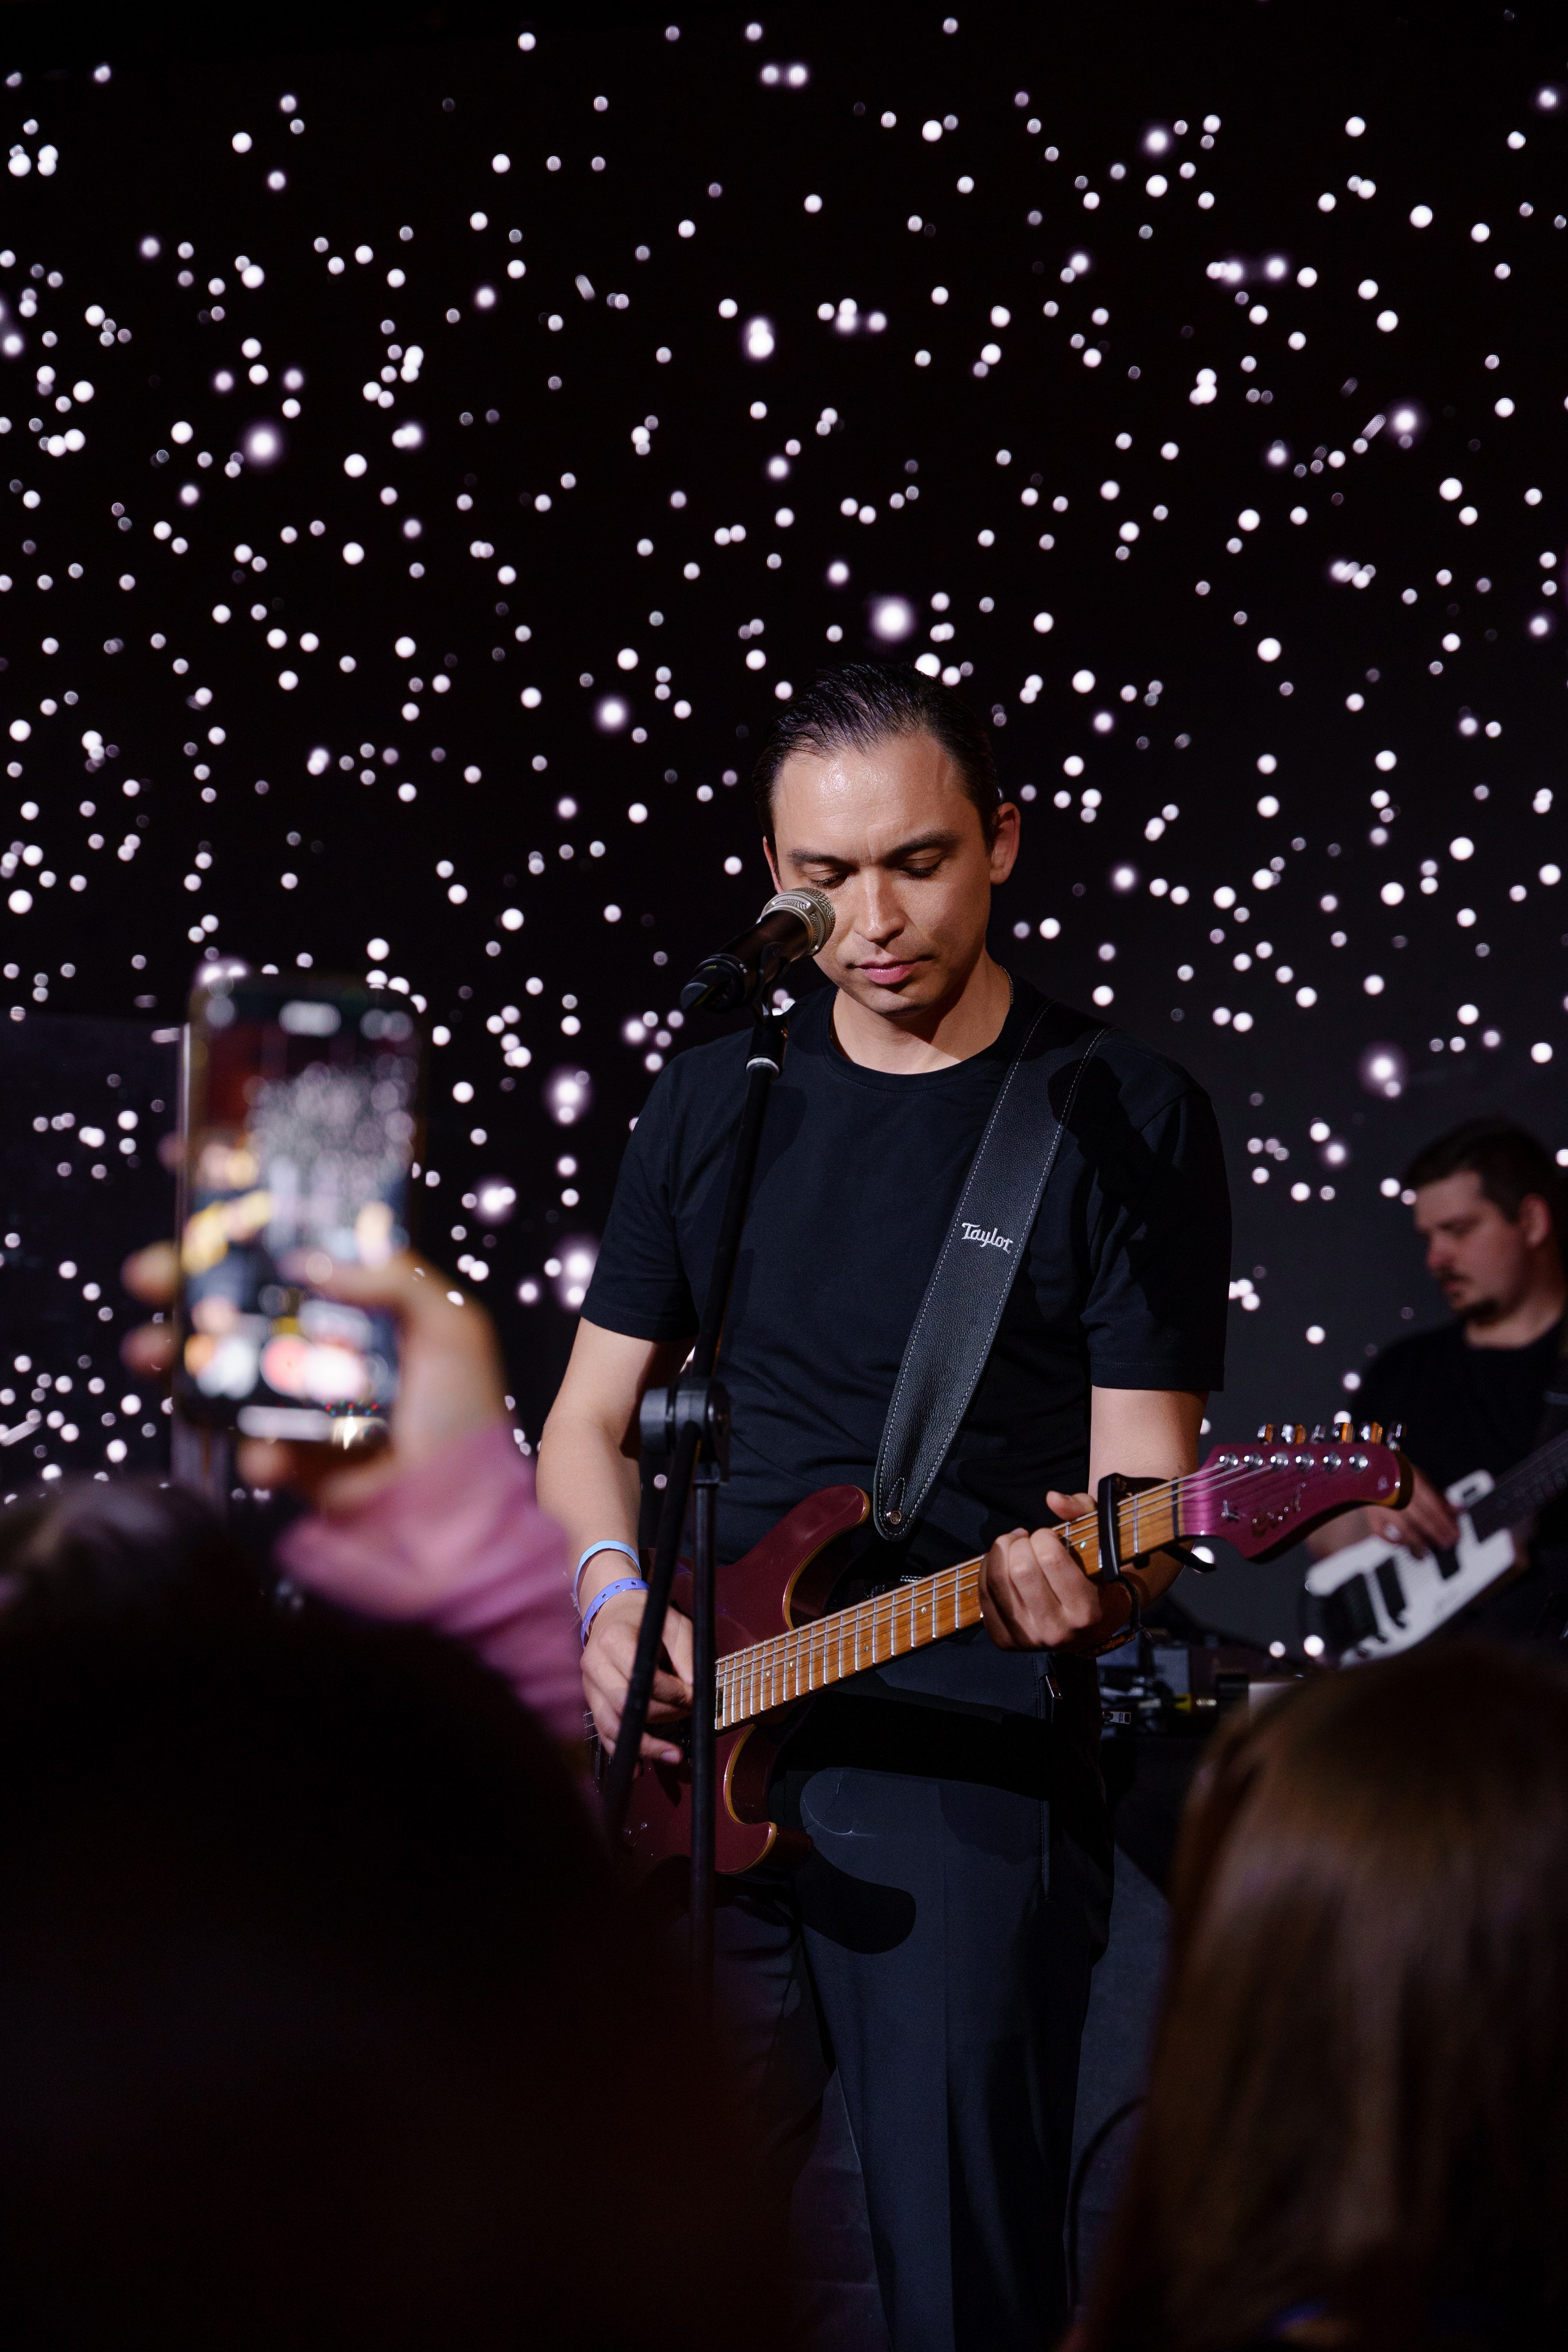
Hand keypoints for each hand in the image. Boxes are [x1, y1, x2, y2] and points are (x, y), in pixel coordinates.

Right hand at [121, 1242, 507, 1511]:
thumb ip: (393, 1279)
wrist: (460, 1515)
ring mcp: (296, 1399)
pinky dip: (250, 1449)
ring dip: (175, 1356)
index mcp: (356, 1304)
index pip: (292, 1247)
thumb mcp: (452, 1325)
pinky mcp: (287, 1456)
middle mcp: (319, 1343)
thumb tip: (309, 1260)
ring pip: (220, 1365)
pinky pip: (246, 1442)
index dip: (243, 1220)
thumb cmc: (466, 1415)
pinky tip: (267, 1456)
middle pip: (237, 1300)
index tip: (194, 1183)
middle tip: (151, 1274)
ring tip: (152, 1351)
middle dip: (184, 1282)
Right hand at [581, 1590, 692, 1765]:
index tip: (693, 1695)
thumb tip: (696, 1691)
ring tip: (674, 1756)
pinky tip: (640, 1768)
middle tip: (688, 1715)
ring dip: (644, 1745)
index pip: (641, 1677)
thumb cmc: (648, 1618)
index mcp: (614, 1640)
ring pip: (611, 1725)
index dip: (671, 1693)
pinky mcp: (591, 1702)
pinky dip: (622, 1752)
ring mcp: (589, 1686)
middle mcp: (594, 1665)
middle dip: (662, 1716)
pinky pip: (604, 1732)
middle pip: (624, 1704)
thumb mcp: (675, 1625)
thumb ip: (687, 1654)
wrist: (614, 1612)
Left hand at [979, 1489, 1139, 1653]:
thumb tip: (1052, 1498)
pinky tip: (1000, 1560)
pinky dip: (987, 1569)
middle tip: (1027, 1539)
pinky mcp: (1006, 1641)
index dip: (1044, 1536)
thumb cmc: (1097, 1577)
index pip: (1050, 1558)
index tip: (1048, 1535)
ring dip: (1000, 1551)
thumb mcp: (1103, 1540)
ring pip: (998, 1581)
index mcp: (1087, 1611)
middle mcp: (1058, 1632)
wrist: (1092, 1628)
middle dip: (1020, 1542)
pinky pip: (984, 1596)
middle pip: (1020, 1569)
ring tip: (1012, 1544)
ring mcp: (1029, 1640)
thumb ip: (1083, 1512)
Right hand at [1370, 1463, 1458, 1559]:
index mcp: (1412, 1483)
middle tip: (1446, 1544)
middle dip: (1437, 1534)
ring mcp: (1382, 1506)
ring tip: (1429, 1549)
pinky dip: (1393, 1541)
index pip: (1433, 1507)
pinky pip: (1382, 1533)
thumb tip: (1457, 1510)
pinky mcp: (1371, 1515)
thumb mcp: (1420, 1478)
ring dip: (1419, 1541)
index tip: (1454, 1534)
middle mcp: (1398, 1495)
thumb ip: (1438, 1496)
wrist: (1368, 1468)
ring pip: (1404, 1529)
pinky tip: (1404, 1544)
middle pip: (1422, 1519)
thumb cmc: (1397, 1473)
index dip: (1446, 1523)